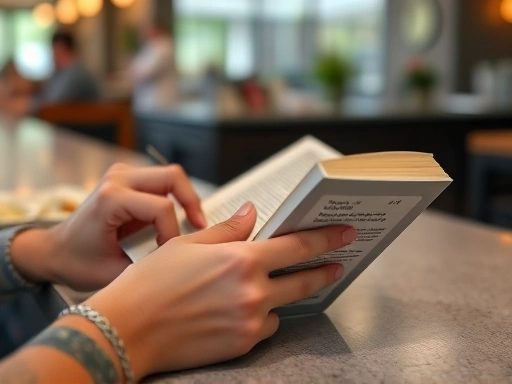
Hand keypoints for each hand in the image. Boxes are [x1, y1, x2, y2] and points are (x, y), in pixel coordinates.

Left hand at [11, 163, 205, 290]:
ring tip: (190, 223)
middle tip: (199, 226)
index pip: (162, 208)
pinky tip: (175, 219)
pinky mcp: (128, 178)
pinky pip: (162, 181)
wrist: (54, 250)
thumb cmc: (77, 262)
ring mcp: (123, 174)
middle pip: (173, 176)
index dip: (173, 233)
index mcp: (111, 198)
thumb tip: (180, 260)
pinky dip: (175, 197)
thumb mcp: (114, 272)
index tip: (170, 253)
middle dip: (192, 202)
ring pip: (171, 175)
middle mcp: (118, 178)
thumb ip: (149, 265)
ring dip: (185, 198)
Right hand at [87, 202, 356, 379]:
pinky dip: (262, 316)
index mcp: (241, 260)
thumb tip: (253, 212)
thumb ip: (230, 229)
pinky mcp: (242, 345)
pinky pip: (266, 327)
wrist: (127, 329)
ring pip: (282, 305)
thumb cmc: (152, 281)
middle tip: (337, 264)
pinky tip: (243, 309)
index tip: (344, 233)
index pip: (297, 246)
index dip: (325, 238)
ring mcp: (249, 322)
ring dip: (281, 294)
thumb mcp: (189, 244)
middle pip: (303, 279)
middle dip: (324, 270)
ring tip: (271, 287)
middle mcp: (252, 292)